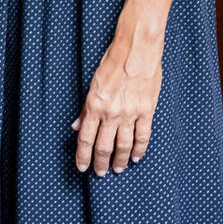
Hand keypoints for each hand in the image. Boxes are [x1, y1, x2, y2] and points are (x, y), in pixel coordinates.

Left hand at [74, 33, 160, 176]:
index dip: (83, 156)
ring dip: (119, 160)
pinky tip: (136, 157)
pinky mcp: (146, 111)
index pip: (85, 138)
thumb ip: (85, 109)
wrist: (136, 50)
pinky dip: (139, 150)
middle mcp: (111, 113)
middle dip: (100, 163)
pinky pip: (142, 136)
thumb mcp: (93, 83)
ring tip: (117, 169)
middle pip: (103, 146)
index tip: (82, 167)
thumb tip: (76, 126)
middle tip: (100, 172)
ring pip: (123, 145)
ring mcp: (130, 114)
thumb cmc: (113, 62)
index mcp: (95, 106)